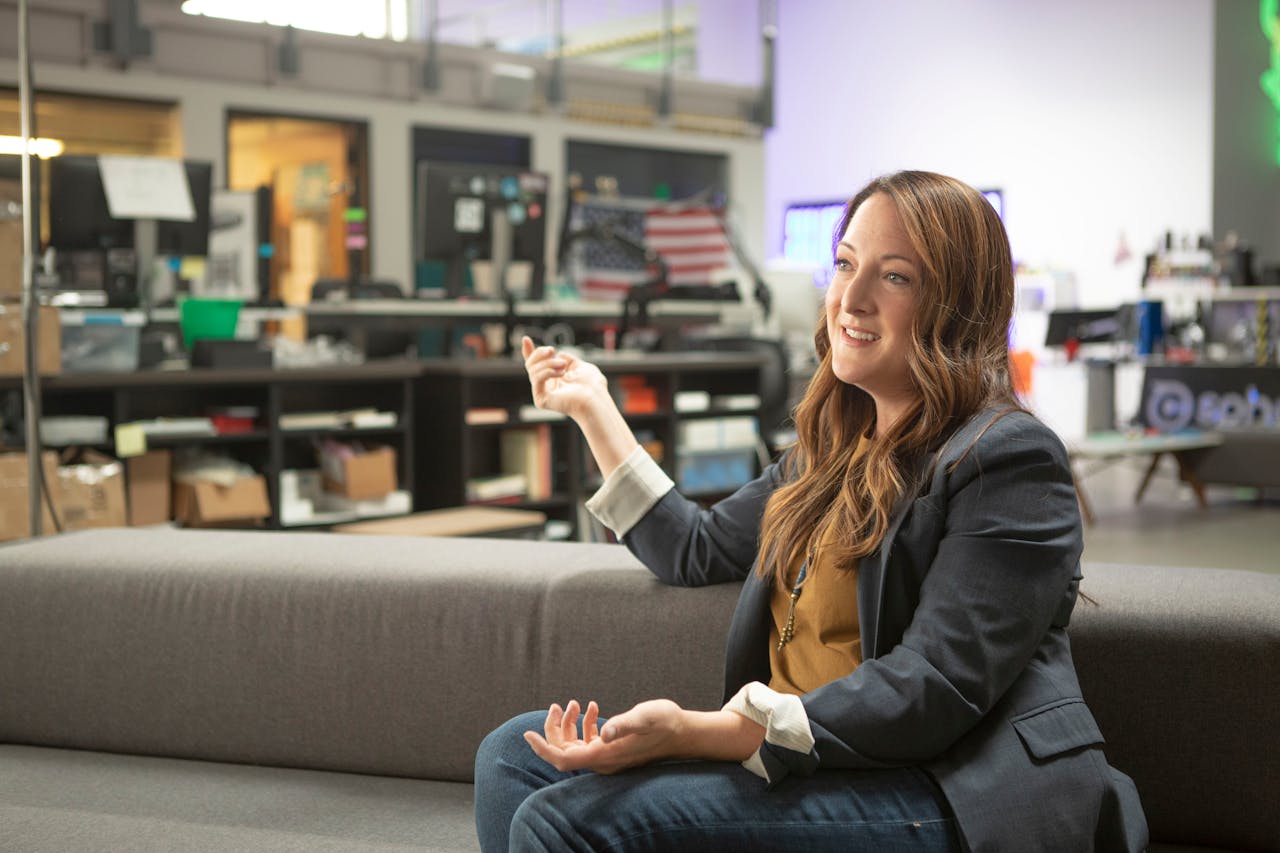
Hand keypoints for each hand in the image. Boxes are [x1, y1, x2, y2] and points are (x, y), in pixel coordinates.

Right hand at [521, 336, 608, 419]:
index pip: (537, 365)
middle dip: (540, 353)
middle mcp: (547, 386)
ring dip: (548, 363)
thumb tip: (559, 354)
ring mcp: (543, 394)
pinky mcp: (541, 400)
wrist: (597, 399)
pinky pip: (536, 380)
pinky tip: (561, 373)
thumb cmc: (593, 386)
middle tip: (552, 350)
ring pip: (533, 371)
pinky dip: (547, 372)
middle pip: (531, 365)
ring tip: (563, 365)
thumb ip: (568, 360)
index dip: (529, 352)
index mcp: (554, 379)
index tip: (525, 339)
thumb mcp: (579, 366)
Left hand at [523, 699, 689, 774]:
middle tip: (558, 705)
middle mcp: (603, 761)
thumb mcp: (645, 717)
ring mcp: (608, 757)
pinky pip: (588, 742)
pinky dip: (584, 726)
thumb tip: (605, 732)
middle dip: (554, 730)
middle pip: (564, 752)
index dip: (543, 749)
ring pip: (574, 746)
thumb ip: (624, 724)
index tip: (526, 734)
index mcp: (605, 756)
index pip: (563, 759)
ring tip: (574, 703)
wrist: (683, 734)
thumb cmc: (665, 723)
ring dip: (568, 726)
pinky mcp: (613, 751)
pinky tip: (593, 708)